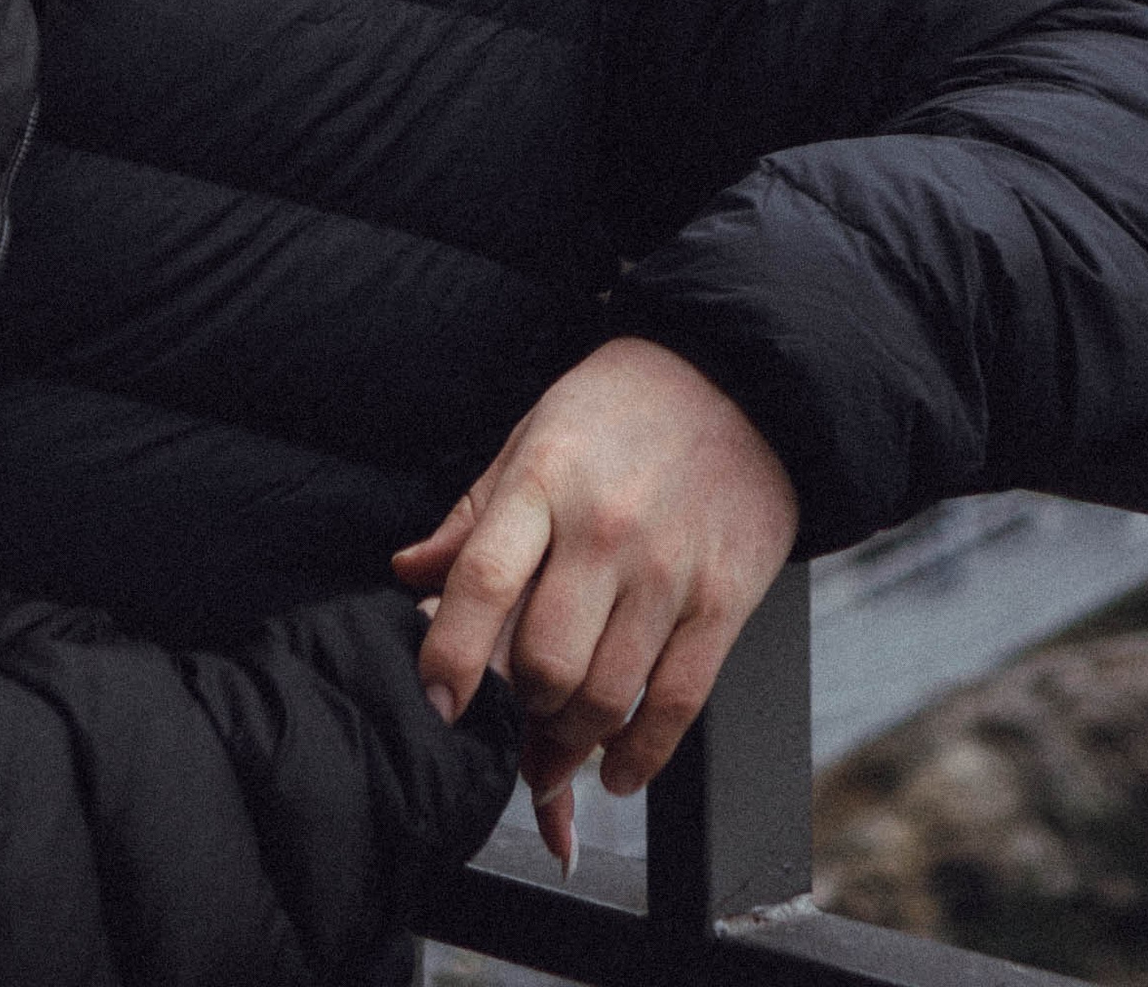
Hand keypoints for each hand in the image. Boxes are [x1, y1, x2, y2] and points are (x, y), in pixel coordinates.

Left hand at [392, 338, 798, 866]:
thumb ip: (472, 515)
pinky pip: (677, 703)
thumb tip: (406, 573)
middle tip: (513, 716)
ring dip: (571, 741)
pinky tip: (616, 769)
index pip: (483, 580)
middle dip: (519, 707)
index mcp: (544, 481)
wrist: (741, 379)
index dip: (450, 655)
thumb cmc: (619, 410)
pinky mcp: (724, 600)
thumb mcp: (533, 435)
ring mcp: (669, 569)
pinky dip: (641, 754)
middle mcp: (606, 529)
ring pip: (606, 694)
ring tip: (555, 748)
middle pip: (545, 661)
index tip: (436, 705)